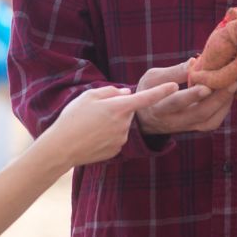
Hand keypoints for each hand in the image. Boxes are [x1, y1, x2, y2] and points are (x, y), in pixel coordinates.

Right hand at [44, 82, 177, 167]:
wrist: (62, 147)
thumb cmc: (72, 118)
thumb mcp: (88, 96)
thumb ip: (110, 91)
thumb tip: (126, 93)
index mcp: (118, 107)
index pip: (146, 97)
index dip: (162, 91)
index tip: (175, 86)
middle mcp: (124, 124)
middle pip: (128, 111)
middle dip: (118, 109)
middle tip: (96, 112)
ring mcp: (122, 139)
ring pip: (122, 125)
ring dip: (112, 123)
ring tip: (91, 126)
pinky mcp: (117, 150)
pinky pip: (117, 138)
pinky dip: (108, 136)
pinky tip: (93, 137)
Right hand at [136, 61, 236, 134]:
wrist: (146, 118)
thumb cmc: (149, 91)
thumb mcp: (153, 78)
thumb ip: (173, 72)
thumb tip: (194, 61)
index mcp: (158, 107)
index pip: (175, 103)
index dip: (190, 95)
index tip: (205, 86)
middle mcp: (173, 121)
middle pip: (198, 113)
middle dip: (217, 98)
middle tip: (233, 82)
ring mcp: (186, 127)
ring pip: (208, 120)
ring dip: (224, 103)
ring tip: (235, 85)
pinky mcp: (195, 128)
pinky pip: (212, 123)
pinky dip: (223, 109)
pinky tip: (229, 94)